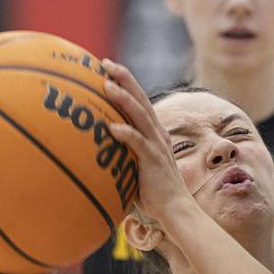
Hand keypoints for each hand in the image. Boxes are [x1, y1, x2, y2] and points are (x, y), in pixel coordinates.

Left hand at [101, 60, 193, 224]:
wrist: (175, 209)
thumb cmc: (154, 194)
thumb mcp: (136, 168)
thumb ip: (122, 156)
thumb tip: (97, 154)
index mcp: (154, 133)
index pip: (140, 102)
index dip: (126, 83)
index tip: (107, 70)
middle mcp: (157, 134)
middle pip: (140, 99)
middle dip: (124, 79)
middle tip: (105, 63)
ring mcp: (156, 146)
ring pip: (140, 115)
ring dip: (123, 99)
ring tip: (107, 85)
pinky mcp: (153, 160)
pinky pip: (138, 143)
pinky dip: (126, 134)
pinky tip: (112, 128)